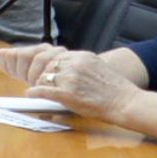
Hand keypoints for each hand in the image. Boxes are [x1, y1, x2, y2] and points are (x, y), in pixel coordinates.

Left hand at [0, 42, 126, 115]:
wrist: (126, 102)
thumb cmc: (115, 89)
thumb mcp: (98, 67)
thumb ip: (80, 65)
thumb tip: (63, 67)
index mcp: (82, 56)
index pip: (55, 55)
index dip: (47, 64)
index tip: (43, 70)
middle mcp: (75, 64)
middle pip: (47, 65)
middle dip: (40, 74)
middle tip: (36, 80)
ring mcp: (71, 79)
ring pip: (43, 77)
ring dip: (39, 84)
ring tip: (37, 88)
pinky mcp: (68, 94)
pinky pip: (43, 90)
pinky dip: (34, 92)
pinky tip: (30, 94)